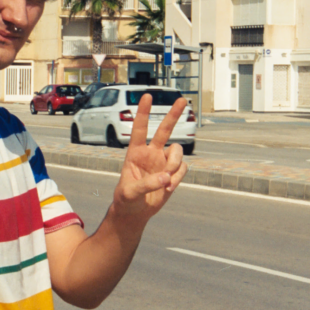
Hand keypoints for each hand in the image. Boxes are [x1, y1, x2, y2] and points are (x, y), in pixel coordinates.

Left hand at [111, 94, 188, 225]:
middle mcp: (151, 153)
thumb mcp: (129, 192)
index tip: (147, 96)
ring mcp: (163, 162)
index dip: (143, 112)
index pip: (139, 129)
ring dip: (175, 165)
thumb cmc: (126, 200)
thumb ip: (146, 184)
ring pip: (178, 152)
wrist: (135, 212)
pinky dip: (178, 178)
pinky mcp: (173, 173)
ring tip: (166, 181)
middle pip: (164, 130)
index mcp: (135, 153)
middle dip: (173, 115)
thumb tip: (166, 177)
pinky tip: (168, 188)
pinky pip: (183, 168)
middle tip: (182, 100)